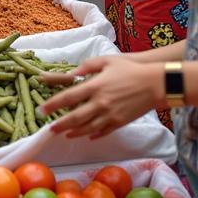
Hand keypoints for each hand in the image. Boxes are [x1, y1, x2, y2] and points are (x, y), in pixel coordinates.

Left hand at [38, 57, 161, 138]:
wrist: (155, 83)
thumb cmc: (130, 69)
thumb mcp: (106, 61)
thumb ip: (87, 67)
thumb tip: (72, 74)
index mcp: (95, 86)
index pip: (68, 97)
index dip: (53, 105)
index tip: (42, 110)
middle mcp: (101, 103)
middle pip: (75, 118)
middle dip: (60, 124)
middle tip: (50, 128)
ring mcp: (111, 115)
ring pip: (87, 128)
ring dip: (74, 132)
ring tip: (65, 133)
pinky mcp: (120, 122)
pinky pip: (103, 131)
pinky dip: (93, 135)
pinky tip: (86, 135)